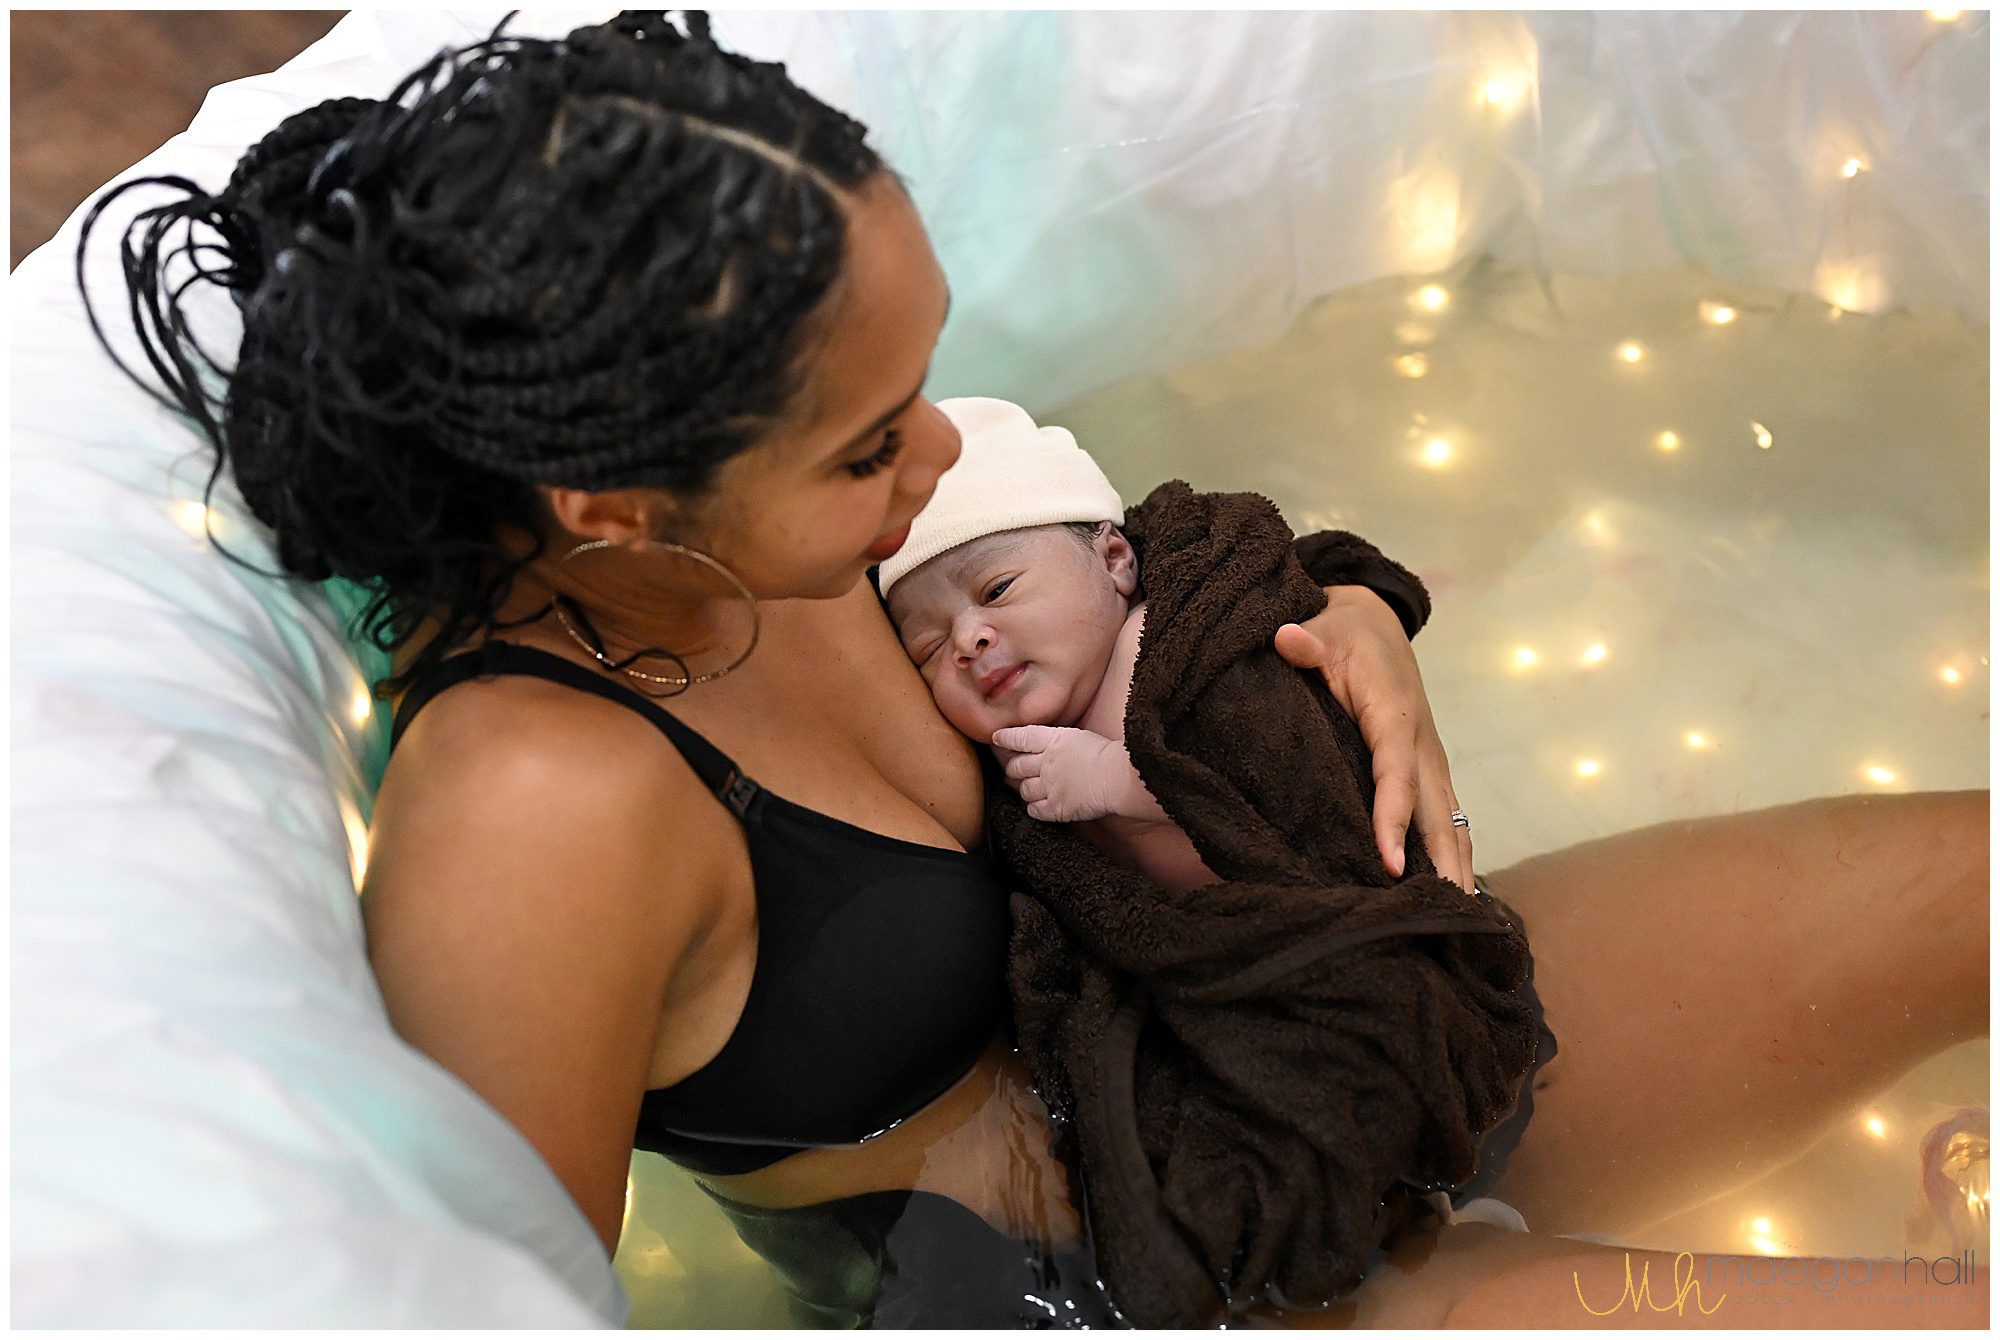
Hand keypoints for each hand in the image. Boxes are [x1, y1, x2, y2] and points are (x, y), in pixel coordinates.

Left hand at [991, 725, 1157, 823]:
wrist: (1118, 777)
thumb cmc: (1108, 755)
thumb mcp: (1081, 738)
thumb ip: (1062, 742)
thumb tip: (1054, 746)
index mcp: (1053, 741)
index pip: (1022, 737)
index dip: (1007, 738)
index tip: (996, 738)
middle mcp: (1046, 763)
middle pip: (1017, 766)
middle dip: (1012, 768)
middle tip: (1012, 770)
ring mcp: (1049, 786)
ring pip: (1024, 790)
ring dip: (1024, 790)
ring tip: (1029, 790)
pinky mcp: (1056, 808)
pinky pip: (1035, 810)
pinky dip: (1034, 809)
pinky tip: (1039, 808)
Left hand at [1273, 586, 1473, 894]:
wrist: (1375, 623)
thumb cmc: (1344, 632)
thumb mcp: (1322, 626)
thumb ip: (1305, 639)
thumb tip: (1286, 638)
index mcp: (1394, 715)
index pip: (1396, 776)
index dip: (1393, 819)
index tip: (1388, 864)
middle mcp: (1422, 744)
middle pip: (1438, 812)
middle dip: (1443, 863)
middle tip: (1443, 916)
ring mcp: (1431, 759)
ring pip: (1451, 821)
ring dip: (1456, 867)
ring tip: (1458, 922)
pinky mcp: (1429, 770)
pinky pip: (1445, 818)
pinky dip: (1453, 855)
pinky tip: (1451, 896)